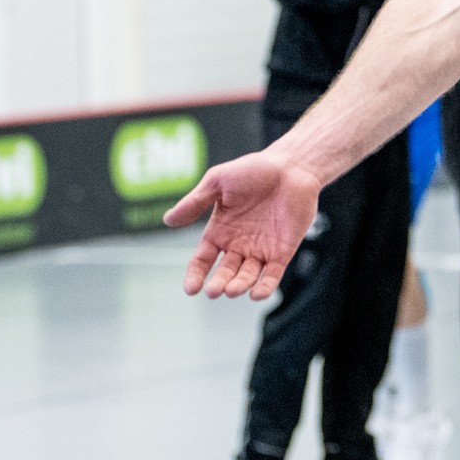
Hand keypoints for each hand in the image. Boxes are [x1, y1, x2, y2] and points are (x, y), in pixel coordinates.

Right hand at [165, 151, 322, 300]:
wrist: (291, 165)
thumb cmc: (254, 170)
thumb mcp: (218, 181)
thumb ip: (195, 202)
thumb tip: (167, 220)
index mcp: (220, 231)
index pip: (202, 260)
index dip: (195, 275)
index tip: (191, 288)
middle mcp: (238, 245)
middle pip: (225, 272)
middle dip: (219, 283)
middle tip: (214, 291)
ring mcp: (260, 250)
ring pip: (247, 276)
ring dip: (240, 285)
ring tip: (233, 290)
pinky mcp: (282, 251)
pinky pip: (272, 275)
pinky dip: (265, 286)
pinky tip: (257, 294)